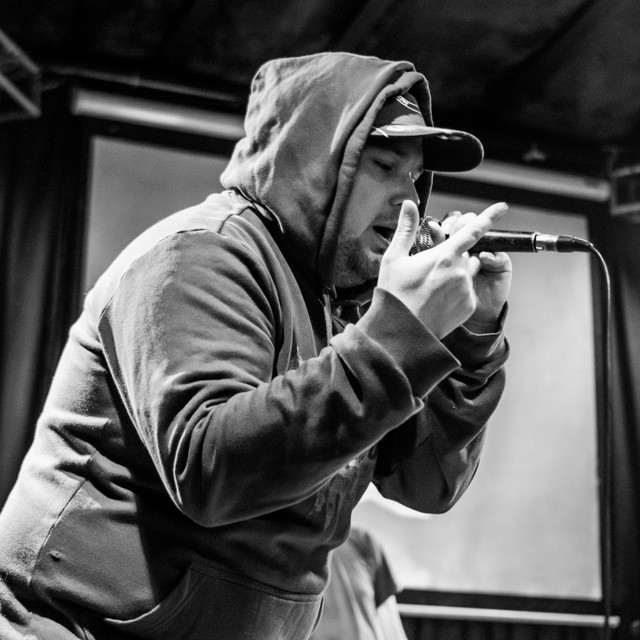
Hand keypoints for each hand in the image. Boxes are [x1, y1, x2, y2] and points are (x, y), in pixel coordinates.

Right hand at [377, 200, 508, 337]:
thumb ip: (406, 228)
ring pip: (469, 271)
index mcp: (443, 256)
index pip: (472, 231)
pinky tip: (438, 298)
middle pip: (467, 252)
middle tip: (433, 267)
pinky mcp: (469, 305)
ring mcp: (466, 289)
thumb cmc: (395, 295)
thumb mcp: (394, 258)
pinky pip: (468, 290)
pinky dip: (457, 290)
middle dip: (455, 254)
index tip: (502, 207)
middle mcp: (460, 271)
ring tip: (434, 284)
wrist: (403, 332)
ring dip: (458, 271)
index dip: (488, 217)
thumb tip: (409, 204)